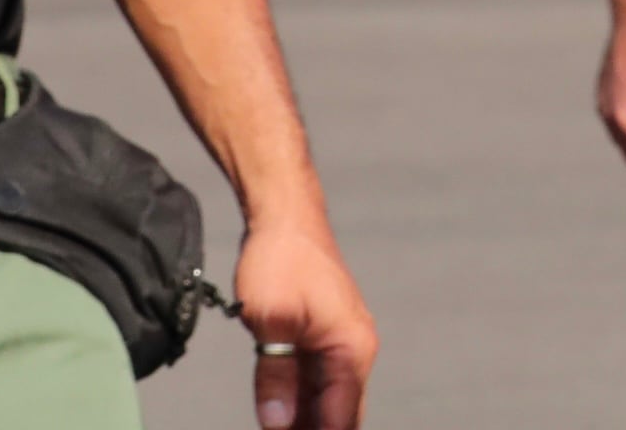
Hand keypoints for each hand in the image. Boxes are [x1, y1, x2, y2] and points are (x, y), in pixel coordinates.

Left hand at [234, 209, 373, 429]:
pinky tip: (275, 413)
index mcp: (352, 349)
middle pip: (339, 414)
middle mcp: (355, 350)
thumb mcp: (270, 322)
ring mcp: (341, 343)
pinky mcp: (325, 336)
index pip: (340, 419)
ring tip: (271, 426)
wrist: (285, 217)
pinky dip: (298, 401)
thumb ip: (275, 377)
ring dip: (302, 420)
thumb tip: (277, 425)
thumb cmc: (281, 262)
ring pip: (327, 400)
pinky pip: (316, 381)